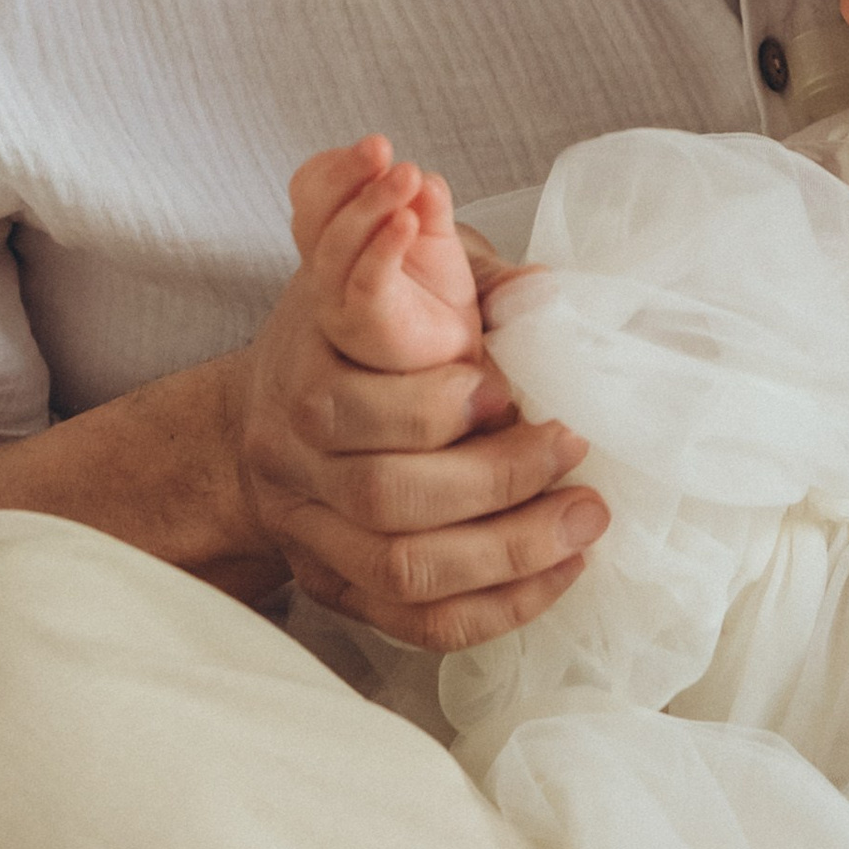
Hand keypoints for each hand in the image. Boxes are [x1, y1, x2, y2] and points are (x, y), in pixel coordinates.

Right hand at [237, 137, 607, 651]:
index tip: (508, 382)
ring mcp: (314, 531)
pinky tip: (563, 569)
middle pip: (387, 492)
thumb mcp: (374, 261)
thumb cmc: (345, 334)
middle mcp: (296, 458)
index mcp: (303, 367)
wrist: (260, 424)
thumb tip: (468, 226)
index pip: (353, 400)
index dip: (438, 402)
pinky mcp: (342, 586)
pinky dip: (500, 607)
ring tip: (589, 515)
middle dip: (495, 476)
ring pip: (406, 567)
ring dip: (511, 549)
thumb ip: (422, 244)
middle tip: (573, 444)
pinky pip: (420, 623)